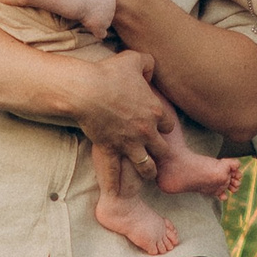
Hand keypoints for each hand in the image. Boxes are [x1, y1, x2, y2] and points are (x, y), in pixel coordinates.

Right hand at [71, 49, 168, 181]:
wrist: (86, 90)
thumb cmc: (109, 73)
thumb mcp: (134, 60)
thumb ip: (147, 63)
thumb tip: (150, 68)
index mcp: (155, 111)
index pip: (169, 125)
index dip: (164, 126)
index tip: (159, 126)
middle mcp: (146, 131)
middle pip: (163, 149)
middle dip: (161, 151)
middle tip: (158, 153)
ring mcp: (129, 144)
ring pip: (147, 166)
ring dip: (149, 170)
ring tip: (149, 174)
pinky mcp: (111, 150)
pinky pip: (115, 173)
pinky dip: (115, 185)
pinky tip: (116, 195)